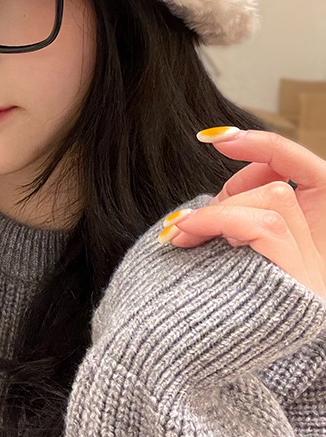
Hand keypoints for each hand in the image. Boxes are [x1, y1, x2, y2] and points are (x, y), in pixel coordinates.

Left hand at [162, 128, 325, 297]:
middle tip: (198, 220)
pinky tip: (188, 234)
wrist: (179, 353)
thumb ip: (243, 212)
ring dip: (220, 208)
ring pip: (275, 200)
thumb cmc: (199, 300)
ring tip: (185, 233)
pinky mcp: (299, 285)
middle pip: (292, 185)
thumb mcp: (226, 246)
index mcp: (309, 247)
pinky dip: (217, 220)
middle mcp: (322, 259)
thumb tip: (239, 175)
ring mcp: (315, 273)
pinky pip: (263, 225)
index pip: (312, 174)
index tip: (216, 137)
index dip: (269, 146)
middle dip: (237, 187)